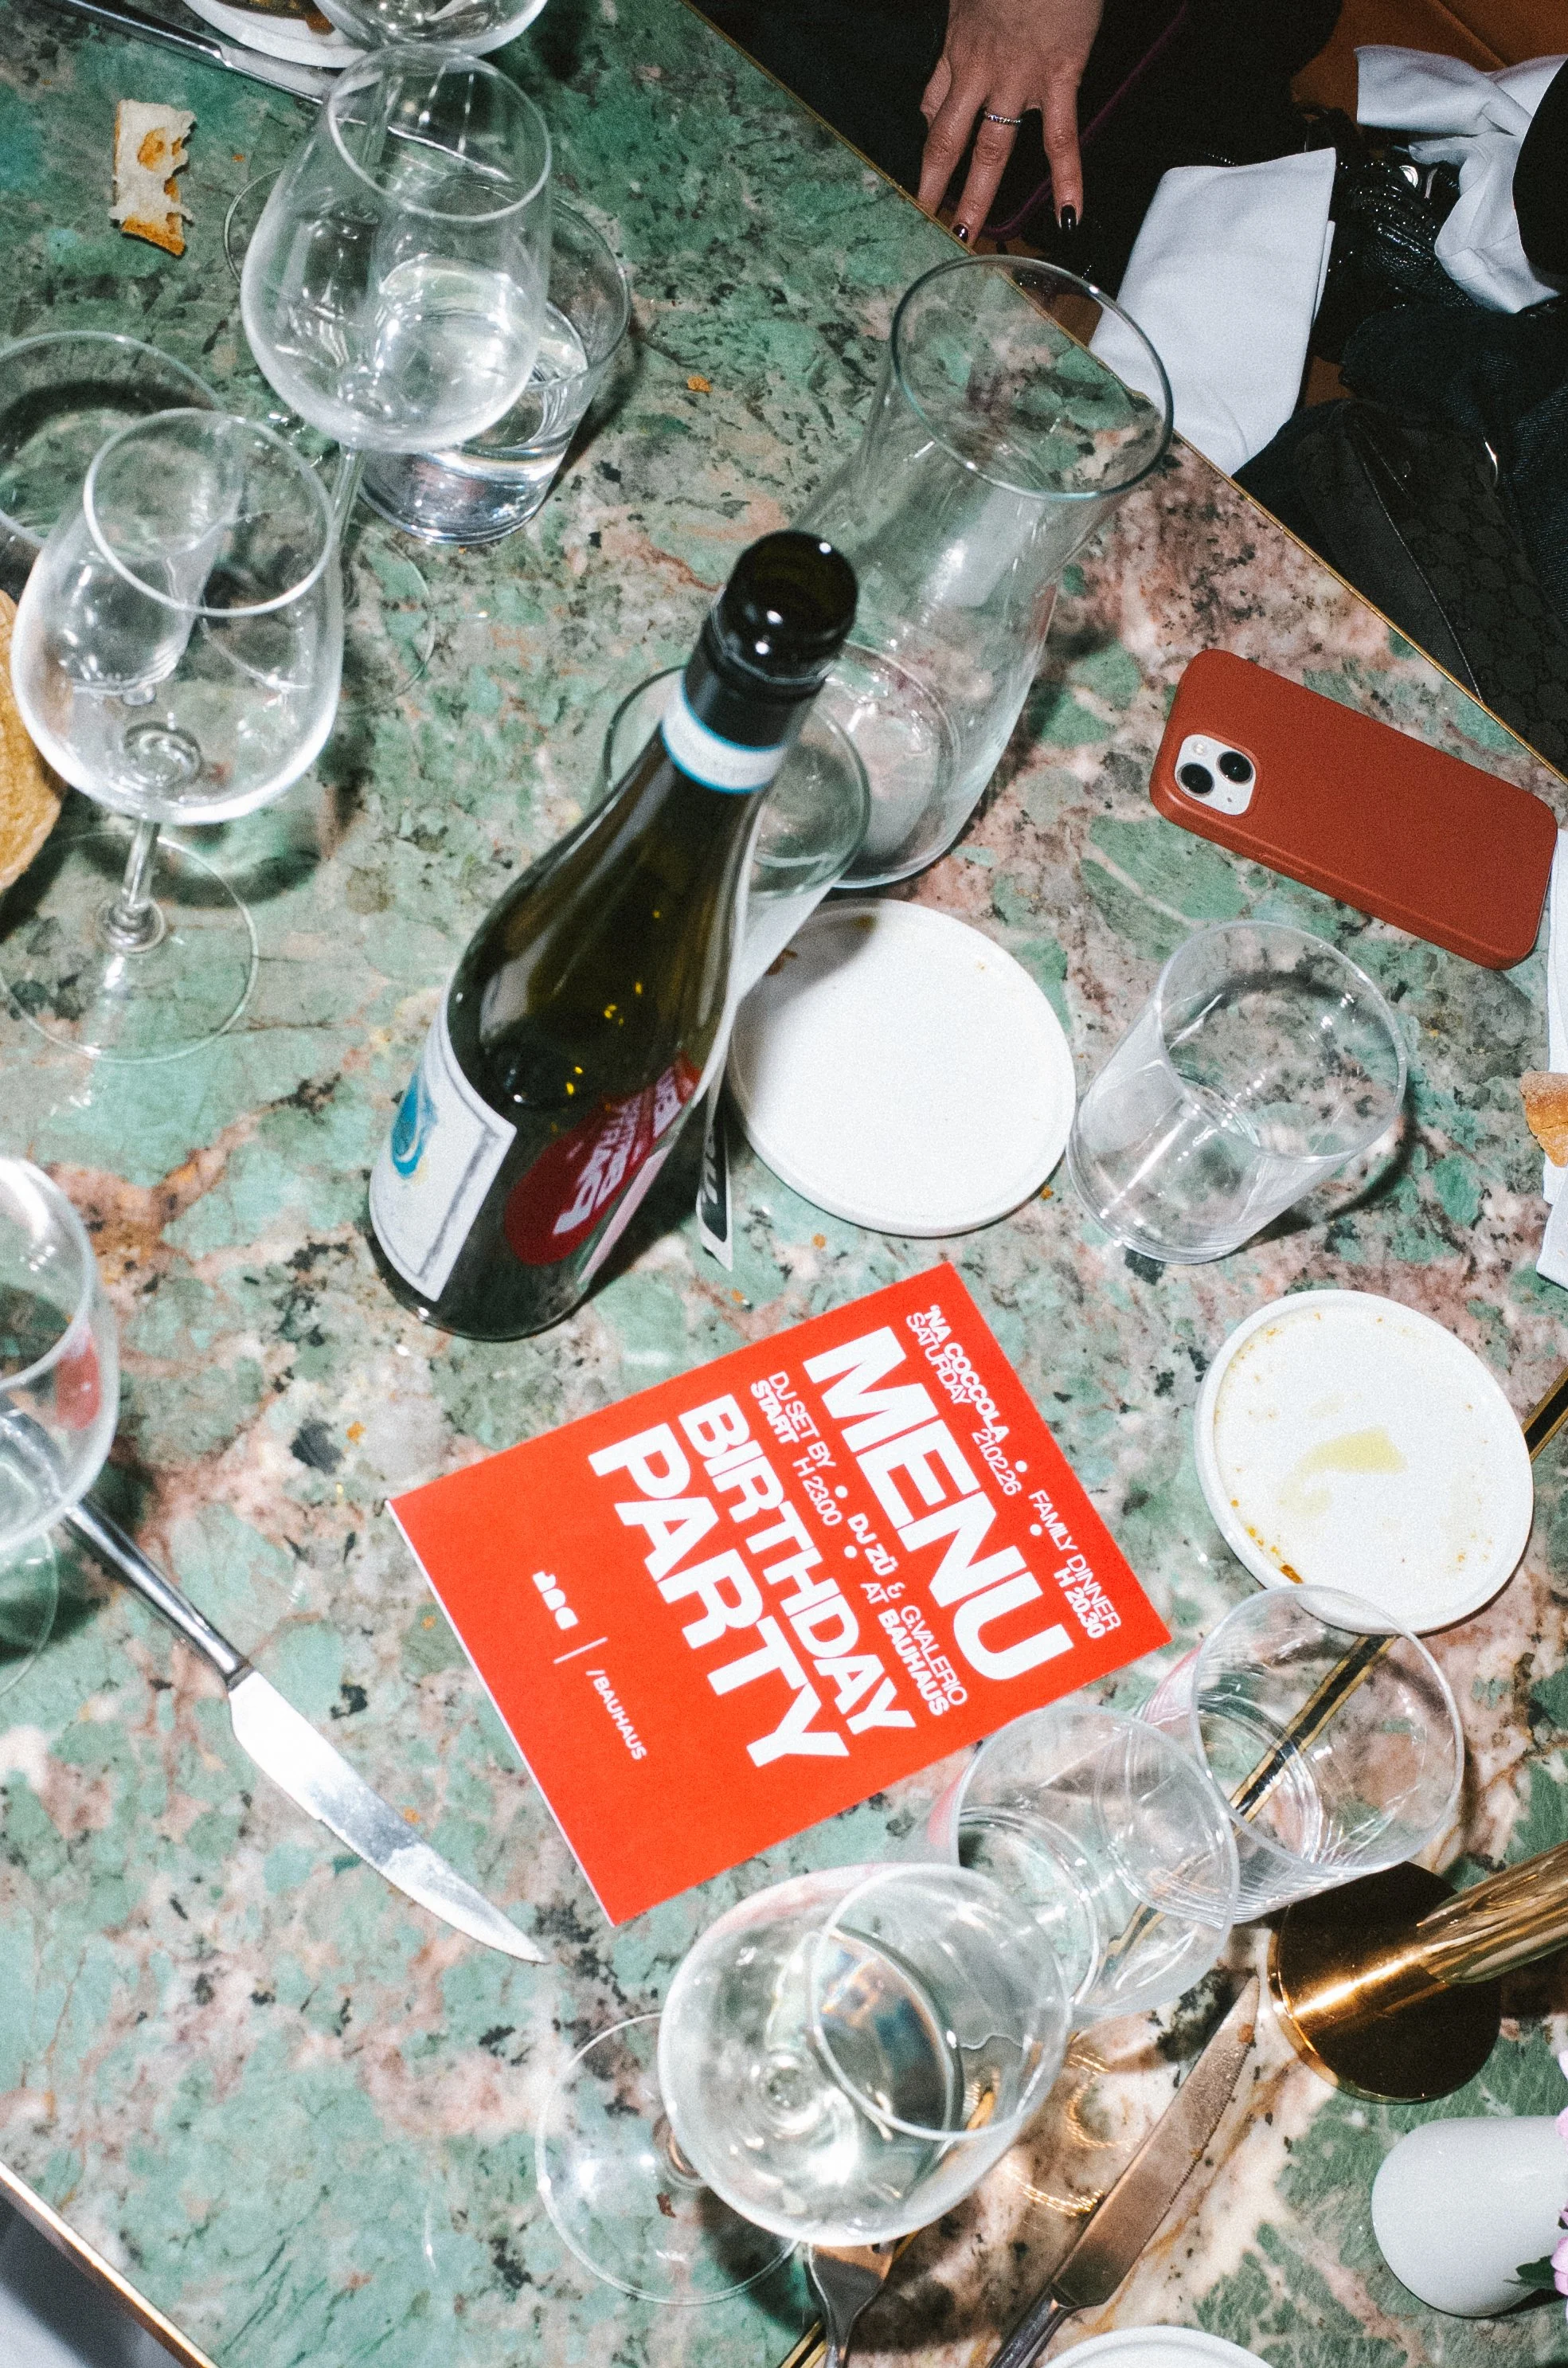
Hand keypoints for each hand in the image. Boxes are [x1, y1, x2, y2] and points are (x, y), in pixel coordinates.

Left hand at [917, 0, 1103, 241]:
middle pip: (949, 139)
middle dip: (934, 184)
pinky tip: (1067, 218)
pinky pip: (1060, 137)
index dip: (931, 138)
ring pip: (991, 149)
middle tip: (925, 222)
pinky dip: (1067, 179)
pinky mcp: (1058, 76)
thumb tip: (963, 40)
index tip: (927, 168)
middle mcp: (979, 70)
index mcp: (960, 46)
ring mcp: (1017, 79)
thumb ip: (967, 18)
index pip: (936, 103)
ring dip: (976, 197)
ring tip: (965, 238)